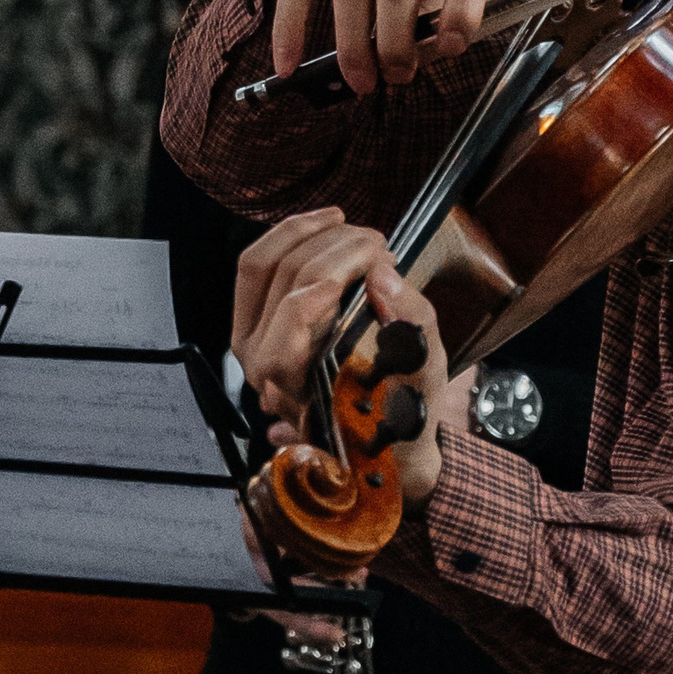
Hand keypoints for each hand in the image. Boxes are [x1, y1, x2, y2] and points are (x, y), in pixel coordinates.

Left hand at [231, 209, 462, 511]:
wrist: (379, 447)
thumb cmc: (398, 417)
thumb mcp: (422, 371)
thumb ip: (410, 323)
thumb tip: (384, 277)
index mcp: (292, 381)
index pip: (298, 307)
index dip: (342, 265)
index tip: (382, 253)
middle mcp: (259, 363)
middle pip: (282, 275)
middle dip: (334, 244)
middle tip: (377, 241)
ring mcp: (250, 342)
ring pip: (262, 264)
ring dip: (308, 232)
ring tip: (351, 227)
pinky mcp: (251, 324)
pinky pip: (256, 268)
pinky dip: (288, 238)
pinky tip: (323, 226)